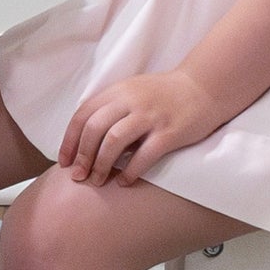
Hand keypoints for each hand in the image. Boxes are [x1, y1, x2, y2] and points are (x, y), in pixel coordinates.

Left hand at [57, 68, 227, 184]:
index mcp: (118, 91)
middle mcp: (131, 101)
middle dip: (82, 156)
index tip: (64, 161)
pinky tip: (124, 182)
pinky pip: (143, 156)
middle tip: (78, 176)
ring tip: (97, 181)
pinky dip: (130, 172)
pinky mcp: (169, 133)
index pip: (83, 115)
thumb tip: (86, 139)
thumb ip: (110, 108)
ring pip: (114, 142)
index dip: (70, 140)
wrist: (204, 87)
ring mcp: (150, 116)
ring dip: (101, 165)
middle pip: (94, 129)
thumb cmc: (165, 94)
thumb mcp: (132, 91)